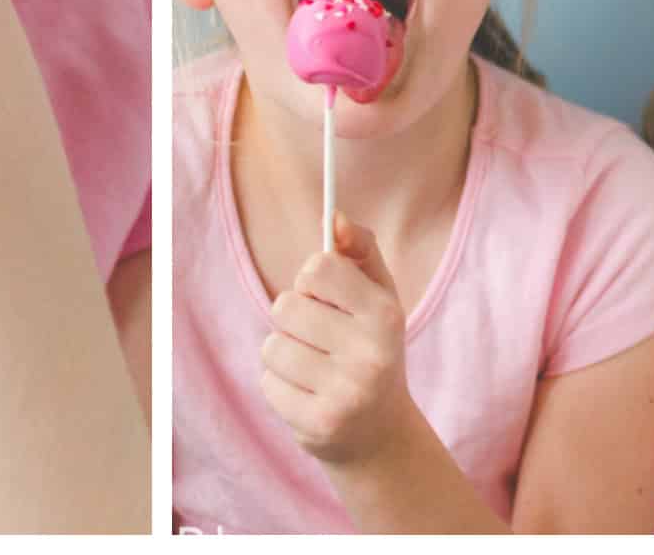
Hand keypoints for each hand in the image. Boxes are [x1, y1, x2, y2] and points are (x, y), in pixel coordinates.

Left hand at [260, 212, 418, 465]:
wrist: (382, 436)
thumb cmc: (372, 348)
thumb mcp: (378, 295)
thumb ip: (360, 249)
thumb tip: (335, 216)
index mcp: (385, 316)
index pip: (317, 268)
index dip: (311, 280)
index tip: (324, 298)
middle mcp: (370, 355)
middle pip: (286, 306)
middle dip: (294, 319)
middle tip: (320, 339)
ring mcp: (346, 394)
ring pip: (272, 346)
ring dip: (284, 354)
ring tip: (314, 369)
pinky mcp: (319, 424)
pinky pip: (268, 383)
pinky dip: (280, 386)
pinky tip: (308, 395)